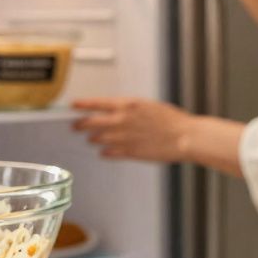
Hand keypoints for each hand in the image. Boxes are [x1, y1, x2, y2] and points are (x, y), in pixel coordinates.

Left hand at [72, 97, 194, 162]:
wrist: (184, 137)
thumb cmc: (172, 120)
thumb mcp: (149, 106)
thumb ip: (131, 109)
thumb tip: (118, 111)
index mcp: (128, 105)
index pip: (97, 103)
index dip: (82, 104)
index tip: (73, 105)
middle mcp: (122, 121)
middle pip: (92, 123)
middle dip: (81, 125)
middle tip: (76, 126)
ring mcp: (124, 138)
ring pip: (98, 139)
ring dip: (93, 139)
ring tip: (93, 139)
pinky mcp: (130, 153)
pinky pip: (109, 153)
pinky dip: (105, 152)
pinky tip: (105, 152)